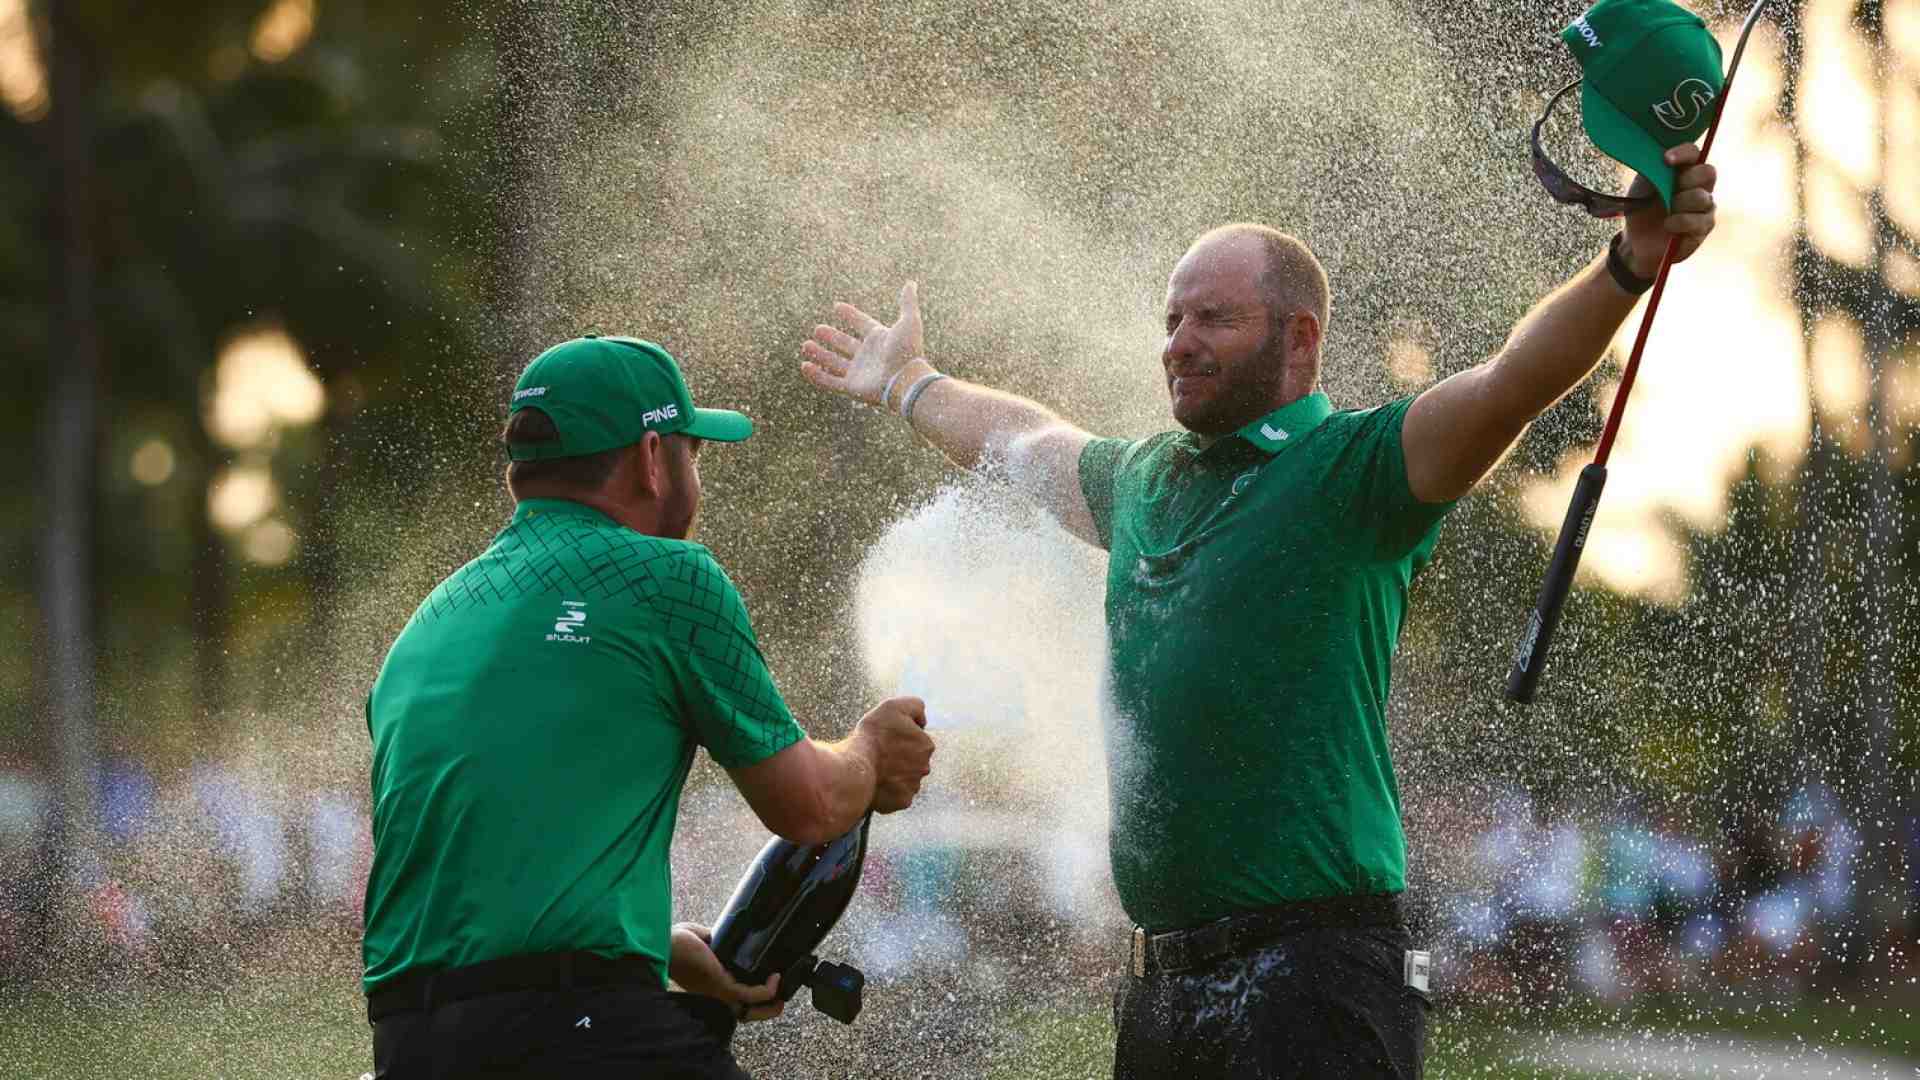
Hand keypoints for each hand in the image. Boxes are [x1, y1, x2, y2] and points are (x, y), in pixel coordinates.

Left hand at [668, 923, 785, 1021]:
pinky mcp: (722, 986)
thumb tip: (721, 934)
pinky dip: (768, 990)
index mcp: (710, 987)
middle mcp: (715, 995)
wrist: (665, 943)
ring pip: (751, 1011)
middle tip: (781, 1000)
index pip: (734, 1002)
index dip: (753, 1000)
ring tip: (783, 988)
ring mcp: (719, 993)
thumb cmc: (675, 944)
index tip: (768, 989)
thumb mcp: (701, 942)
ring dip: (772, 1004)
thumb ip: (713, 941)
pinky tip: (776, 977)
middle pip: (745, 1014)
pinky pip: (752, 996)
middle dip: (767, 1010)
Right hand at [800, 282, 926, 408]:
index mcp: (880, 339)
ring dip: (820, 354)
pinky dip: (816, 375)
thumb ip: (907, 302)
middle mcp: (868, 356)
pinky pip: (830, 382)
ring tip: (806, 345)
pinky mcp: (851, 388)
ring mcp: (859, 373)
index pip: (862, 323)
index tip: (837, 306)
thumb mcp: (909, 322)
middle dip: (831, 337)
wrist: (906, 381)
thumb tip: (910, 283)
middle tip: (817, 329)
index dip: (851, 315)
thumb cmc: (907, 352)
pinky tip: (804, 365)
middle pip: (845, 344)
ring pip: (834, 362)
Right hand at [852, 695, 933, 812]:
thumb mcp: (894, 707)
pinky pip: (896, 795)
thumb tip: (922, 719)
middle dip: (899, 757)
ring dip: (893, 773)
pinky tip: (875, 782)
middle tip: (880, 753)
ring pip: (904, 778)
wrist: (855, 769)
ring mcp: (914, 786)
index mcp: (926, 745)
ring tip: (875, 768)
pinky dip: (887, 790)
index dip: (899, 736)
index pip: (916, 739)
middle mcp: (925, 767)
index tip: (886, 738)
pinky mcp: (902, 802)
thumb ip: (915, 706)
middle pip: (912, 760)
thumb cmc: (873, 736)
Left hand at [1621, 144, 1717, 277]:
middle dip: (1686, 180)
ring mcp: (1705, 206)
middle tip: (1669, 191)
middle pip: (1707, 172)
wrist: (1636, 240)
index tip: (1666, 160)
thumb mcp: (1643, 184)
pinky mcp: (1704, 227)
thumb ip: (1653, 166)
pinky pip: (1698, 220)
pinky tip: (1669, 225)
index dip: (1684, 153)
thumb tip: (1658, 152)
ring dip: (1679, 204)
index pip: (1694, 153)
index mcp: (1684, 170)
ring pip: (1701, 197)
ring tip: (1667, 212)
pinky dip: (1680, 221)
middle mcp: (1699, 185)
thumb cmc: (1641, 208)